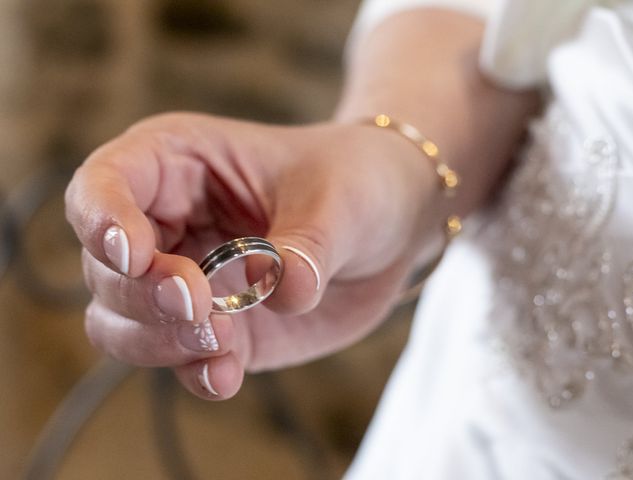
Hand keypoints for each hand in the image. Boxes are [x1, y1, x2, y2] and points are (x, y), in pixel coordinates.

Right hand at [65, 112, 436, 398]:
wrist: (391, 226)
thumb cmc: (356, 182)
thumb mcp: (340, 198)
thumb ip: (307, 245)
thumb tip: (281, 288)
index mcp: (180, 164)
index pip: (105, 185)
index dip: (102, 221)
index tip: (135, 256)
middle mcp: (171, 223)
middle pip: (104, 268)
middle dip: (143, 294)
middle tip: (200, 304)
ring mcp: (190, 281)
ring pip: (122, 323)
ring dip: (158, 341)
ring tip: (224, 340)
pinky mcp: (218, 328)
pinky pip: (180, 360)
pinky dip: (195, 372)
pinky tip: (228, 376)